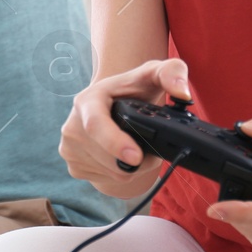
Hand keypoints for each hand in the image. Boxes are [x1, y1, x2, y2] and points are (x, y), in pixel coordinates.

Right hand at [59, 58, 192, 198]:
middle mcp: (72, 124)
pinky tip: (120, 155)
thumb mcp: (152, 74)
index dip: (115, 143)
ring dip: (132, 167)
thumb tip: (182, 92)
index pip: (95, 125)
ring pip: (112, 172)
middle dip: (139, 160)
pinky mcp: (73, 165)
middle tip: (152, 147)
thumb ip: (172, 72)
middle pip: (110, 157)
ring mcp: (69, 147)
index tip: (136, 156)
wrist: (111, 103)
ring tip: (136, 148)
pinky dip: (120, 172)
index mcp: (87, 100)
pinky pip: (106, 179)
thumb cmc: (134, 90)